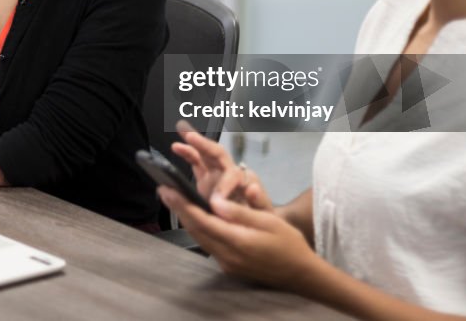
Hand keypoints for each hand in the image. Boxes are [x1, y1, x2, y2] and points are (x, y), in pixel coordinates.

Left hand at [159, 186, 316, 289]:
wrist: (300, 274)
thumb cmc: (288, 243)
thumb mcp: (268, 221)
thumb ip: (240, 212)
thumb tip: (215, 201)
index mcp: (237, 241)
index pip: (202, 221)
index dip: (183, 205)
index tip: (168, 190)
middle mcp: (227, 256)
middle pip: (196, 230)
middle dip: (179, 210)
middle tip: (164, 190)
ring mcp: (226, 263)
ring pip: (200, 238)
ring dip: (186, 219)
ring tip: (175, 200)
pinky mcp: (229, 266)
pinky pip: (208, 244)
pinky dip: (199, 229)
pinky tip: (195, 217)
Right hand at [172, 120, 273, 211]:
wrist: (253, 225)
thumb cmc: (260, 218)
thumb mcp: (264, 213)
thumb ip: (258, 201)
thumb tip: (252, 188)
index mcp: (242, 181)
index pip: (232, 175)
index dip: (223, 184)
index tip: (214, 202)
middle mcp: (228, 173)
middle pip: (217, 154)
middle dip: (204, 144)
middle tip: (190, 136)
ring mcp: (216, 175)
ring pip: (205, 154)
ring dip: (194, 143)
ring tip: (181, 130)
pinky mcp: (206, 180)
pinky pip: (196, 163)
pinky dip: (188, 153)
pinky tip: (177, 147)